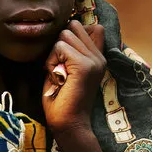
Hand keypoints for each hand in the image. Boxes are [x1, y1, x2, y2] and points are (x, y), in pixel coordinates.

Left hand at [42, 20, 105, 134]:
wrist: (68, 124)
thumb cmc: (61, 98)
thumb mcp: (67, 68)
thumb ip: (72, 50)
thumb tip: (69, 26)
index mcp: (98, 57)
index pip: (94, 27)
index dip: (74, 32)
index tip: (65, 53)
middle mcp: (99, 57)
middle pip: (73, 27)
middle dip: (59, 44)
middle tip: (59, 67)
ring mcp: (93, 60)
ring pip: (64, 35)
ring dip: (54, 54)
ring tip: (58, 74)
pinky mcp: (84, 65)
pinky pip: (60, 47)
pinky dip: (51, 61)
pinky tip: (57, 78)